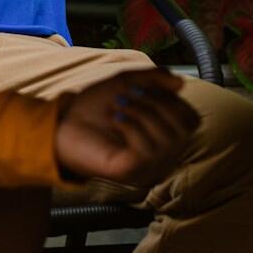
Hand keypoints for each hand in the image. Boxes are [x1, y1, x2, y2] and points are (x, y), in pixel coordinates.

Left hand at [54, 70, 197, 187]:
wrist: (62, 123)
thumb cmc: (94, 107)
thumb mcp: (126, 82)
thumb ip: (154, 78)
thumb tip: (181, 83)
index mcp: (164, 134)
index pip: (191, 119)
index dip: (173, 99)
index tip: (146, 88)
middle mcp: (162, 154)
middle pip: (183, 128)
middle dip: (157, 104)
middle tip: (128, 96)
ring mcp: (148, 166)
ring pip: (167, 139)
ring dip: (141, 113)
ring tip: (117, 108)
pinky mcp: (132, 173)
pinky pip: (147, 151)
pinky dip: (131, 126)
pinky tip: (114, 121)